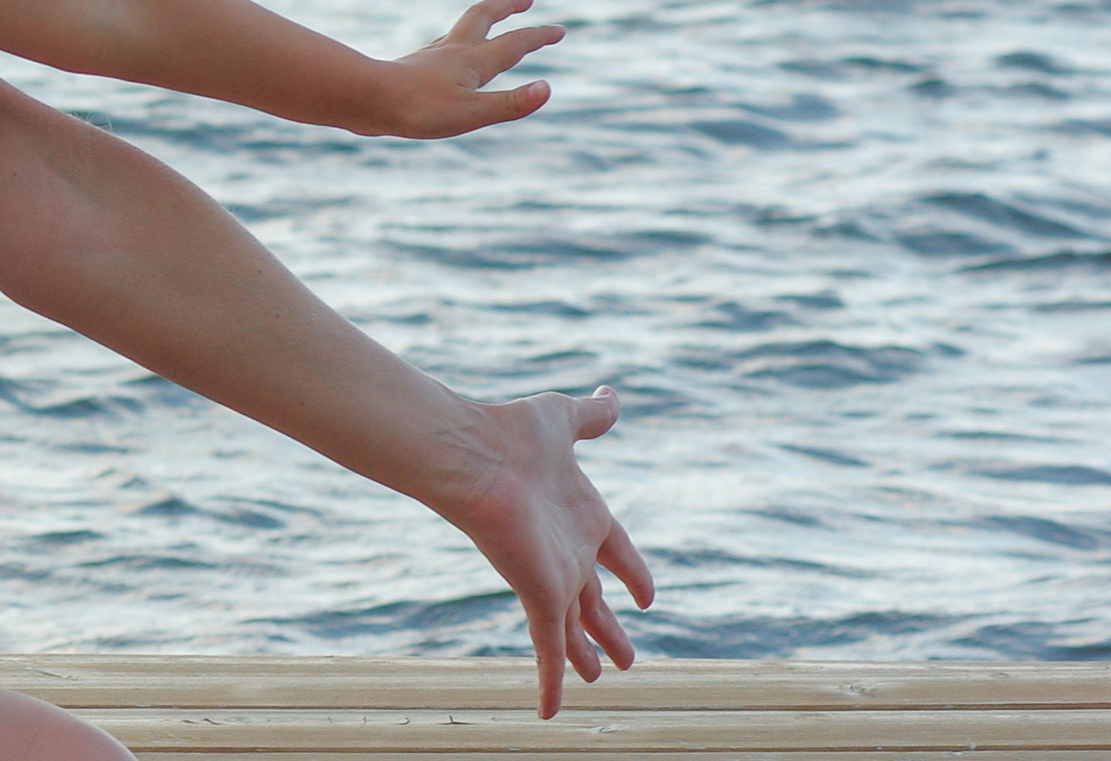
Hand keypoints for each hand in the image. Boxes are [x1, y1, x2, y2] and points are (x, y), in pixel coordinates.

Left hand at [358, 0, 566, 136]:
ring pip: (461, 29)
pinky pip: (440, 47)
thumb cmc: (416, 108)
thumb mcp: (471, 113)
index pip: (514, 44)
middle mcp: (452, 51)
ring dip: (482, 19)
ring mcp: (429, 57)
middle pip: (484, 17)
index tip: (559, 30)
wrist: (362, 99)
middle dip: (508, 6)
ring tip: (489, 19)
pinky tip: (445, 54)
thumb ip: (510, 103)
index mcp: (472, 61)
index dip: (539, 37)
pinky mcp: (411, 67)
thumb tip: (548, 88)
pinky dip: (455, 42)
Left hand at [428, 385, 652, 716]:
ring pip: (572, 628)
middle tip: (626, 658)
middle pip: (593, 599)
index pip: (615, 551)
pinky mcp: (536, 593)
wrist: (464, 450)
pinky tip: (548, 715)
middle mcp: (567, 549)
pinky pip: (546, 648)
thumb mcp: (562, 420)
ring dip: (584, 655)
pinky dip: (549, 681)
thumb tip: (611, 395)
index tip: (647, 594)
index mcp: (580, 513)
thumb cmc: (509, 432)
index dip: (632, 572)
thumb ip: (590, 417)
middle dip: (609, 627)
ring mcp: (551, 575)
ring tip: (602, 678)